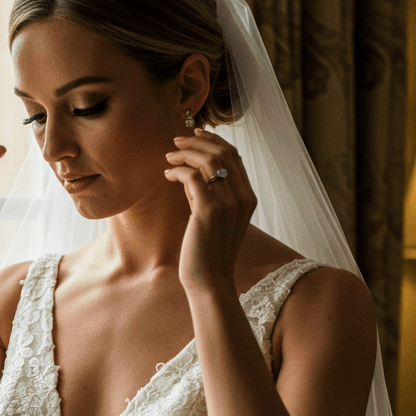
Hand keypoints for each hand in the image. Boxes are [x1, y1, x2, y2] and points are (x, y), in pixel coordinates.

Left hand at [164, 130, 256, 294]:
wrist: (209, 280)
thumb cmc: (207, 251)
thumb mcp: (212, 217)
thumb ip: (208, 194)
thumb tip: (191, 172)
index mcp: (247, 198)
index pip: (234, 155)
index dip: (214, 140)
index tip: (194, 134)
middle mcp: (242, 197)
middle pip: (223, 152)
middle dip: (197, 141)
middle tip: (176, 141)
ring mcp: (228, 203)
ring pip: (209, 160)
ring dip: (186, 153)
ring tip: (169, 157)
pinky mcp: (209, 210)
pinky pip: (193, 176)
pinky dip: (178, 170)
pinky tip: (167, 174)